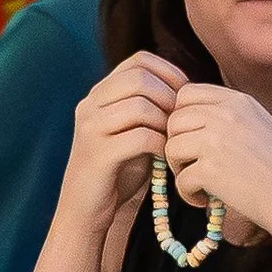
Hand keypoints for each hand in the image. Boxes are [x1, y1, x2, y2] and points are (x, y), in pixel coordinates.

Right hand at [57, 54, 185, 235]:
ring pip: (140, 105)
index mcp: (99, 94)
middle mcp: (90, 105)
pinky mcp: (98, 155)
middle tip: (180, 121)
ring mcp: (91, 129)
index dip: (169, 72)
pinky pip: (140, 136)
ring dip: (165, 122)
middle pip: (140, 78)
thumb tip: (185, 89)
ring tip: (171, 140)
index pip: (139, 60)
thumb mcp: (131, 129)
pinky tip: (164, 156)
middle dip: (169, 97)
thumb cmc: (117, 170)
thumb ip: (149, 107)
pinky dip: (161, 145)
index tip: (185, 95)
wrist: (86, 210)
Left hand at [163, 85, 271, 242]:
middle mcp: (226, 115)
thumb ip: (225, 116)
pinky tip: (205, 199)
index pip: (186, 93)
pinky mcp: (210, 169)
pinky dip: (188, 194)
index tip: (191, 138)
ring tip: (199, 183)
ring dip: (179, 170)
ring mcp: (216, 140)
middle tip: (192, 165)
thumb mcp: (257, 124)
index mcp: (237, 101)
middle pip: (174, 121)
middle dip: (177, 145)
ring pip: (171, 148)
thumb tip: (180, 117)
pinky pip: (180, 179)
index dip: (180, 117)